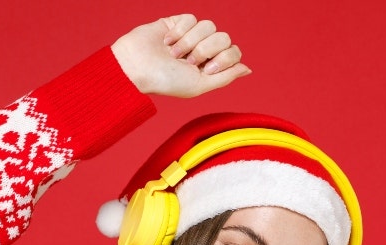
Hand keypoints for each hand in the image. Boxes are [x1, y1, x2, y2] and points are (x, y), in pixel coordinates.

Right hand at [111, 15, 250, 97]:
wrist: (137, 67)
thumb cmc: (166, 81)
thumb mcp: (199, 85)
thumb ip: (226, 77)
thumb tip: (248, 69)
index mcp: (211, 65)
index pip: (234, 52)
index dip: (223, 58)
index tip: (206, 69)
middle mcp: (204, 49)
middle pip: (223, 37)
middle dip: (205, 49)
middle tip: (188, 61)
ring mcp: (191, 35)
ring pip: (208, 25)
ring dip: (190, 41)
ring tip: (174, 53)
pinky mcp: (178, 22)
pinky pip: (191, 18)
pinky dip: (179, 31)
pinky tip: (166, 41)